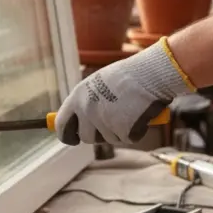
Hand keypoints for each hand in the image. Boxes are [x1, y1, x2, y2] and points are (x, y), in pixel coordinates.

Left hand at [55, 41, 191, 145]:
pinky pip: (127, 139)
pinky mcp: (122, 131)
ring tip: (129, 109)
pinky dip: (135, 131)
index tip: (72, 139)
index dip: (67, 134)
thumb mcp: (97, 84)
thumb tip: (77, 121)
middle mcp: (87, 111)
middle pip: (86, 137)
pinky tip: (140, 114)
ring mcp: (104, 122)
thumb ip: (86, 102)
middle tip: (112, 122)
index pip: (62, 124)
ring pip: (108, 139)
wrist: (151, 73)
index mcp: (77, 97)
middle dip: (98, 134)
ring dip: (119, 130)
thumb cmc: (127, 76)